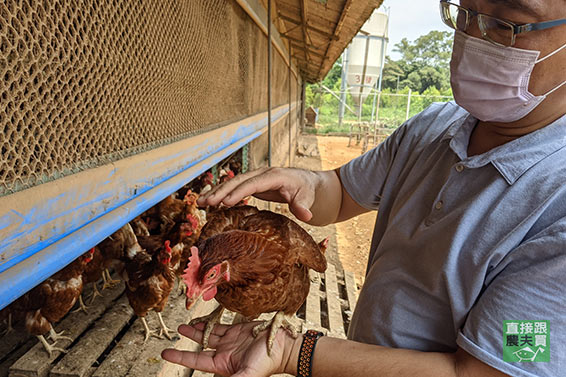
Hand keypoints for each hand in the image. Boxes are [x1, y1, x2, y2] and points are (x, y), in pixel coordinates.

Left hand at [161, 321, 298, 376]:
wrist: (282, 347)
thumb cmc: (266, 363)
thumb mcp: (246, 375)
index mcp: (222, 365)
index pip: (196, 360)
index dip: (181, 356)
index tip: (166, 353)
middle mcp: (224, 353)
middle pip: (200, 346)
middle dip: (188, 340)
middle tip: (176, 332)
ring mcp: (230, 341)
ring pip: (209, 334)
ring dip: (197, 329)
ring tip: (184, 325)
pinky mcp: (238, 330)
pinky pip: (220, 325)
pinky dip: (210, 322)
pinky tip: (201, 319)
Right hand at [197, 167, 319, 221]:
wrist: (307, 184)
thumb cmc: (306, 190)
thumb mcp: (307, 198)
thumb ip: (303, 206)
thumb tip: (306, 215)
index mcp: (274, 176)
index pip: (253, 184)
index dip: (239, 192)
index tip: (226, 202)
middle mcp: (262, 174)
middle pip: (238, 181)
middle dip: (221, 191)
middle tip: (206, 203)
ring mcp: (255, 178)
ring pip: (233, 183)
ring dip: (216, 192)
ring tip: (201, 202)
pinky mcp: (252, 184)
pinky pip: (234, 188)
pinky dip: (221, 194)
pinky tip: (209, 202)